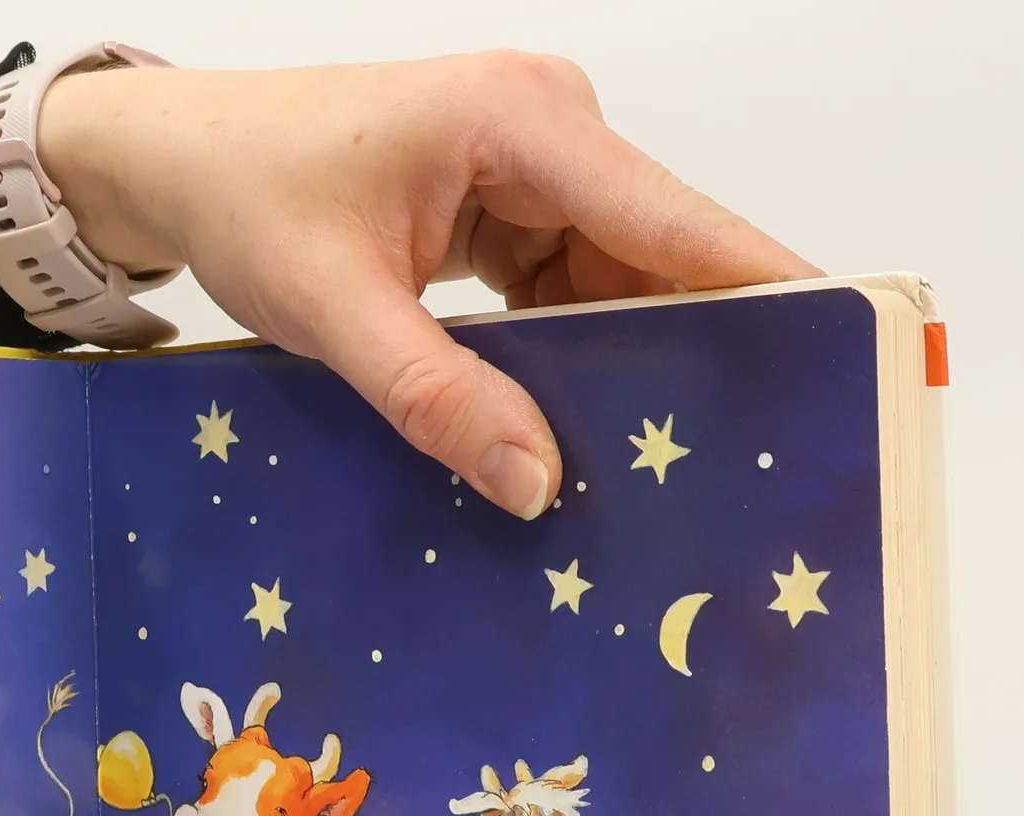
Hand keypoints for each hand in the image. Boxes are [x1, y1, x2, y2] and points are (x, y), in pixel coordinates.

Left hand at [40, 52, 817, 515]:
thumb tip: (538, 484)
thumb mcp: (336, 312)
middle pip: (659, 254)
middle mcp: (549, 130)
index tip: (845, 351)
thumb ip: (435, 396)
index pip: (675, 219)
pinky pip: (567, 287)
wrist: (178, 159)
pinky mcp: (506, 206)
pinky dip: (572, 351)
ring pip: (615, 280)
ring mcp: (531, 168)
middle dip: (694, 350)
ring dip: (630, 362)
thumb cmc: (246, 201)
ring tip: (664, 465)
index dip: (763, 288)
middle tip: (737, 459)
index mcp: (523, 123)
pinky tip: (580, 425)